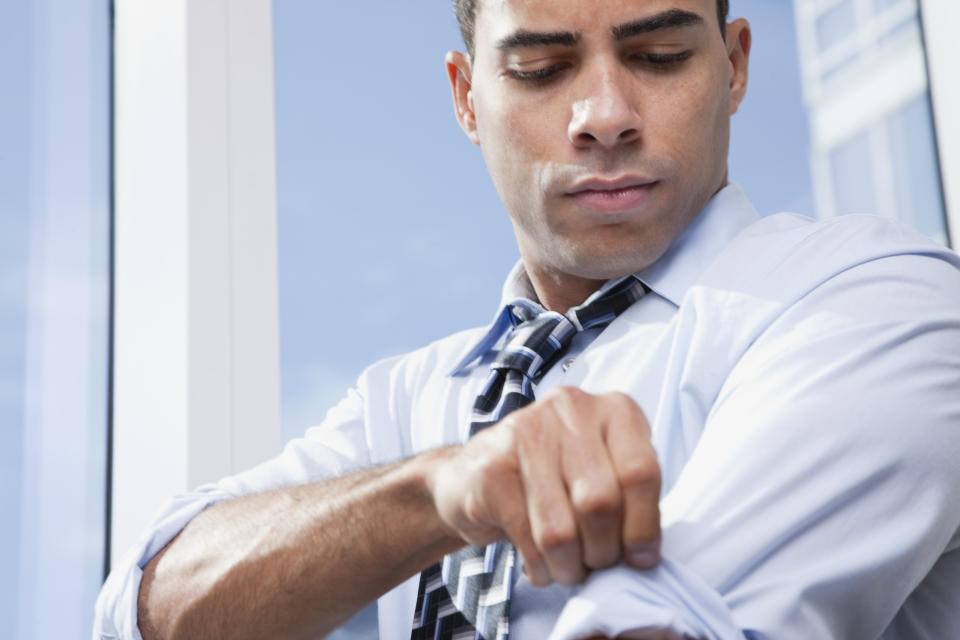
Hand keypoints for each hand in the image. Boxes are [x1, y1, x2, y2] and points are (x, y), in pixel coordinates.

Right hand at [428, 387, 660, 585]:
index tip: (639, 557)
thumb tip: (644, 554)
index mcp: (614, 409)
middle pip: (601, 502)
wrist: (475, 472)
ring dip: (568, 567)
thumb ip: (631, 502)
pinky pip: (526, 539)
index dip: (643, 527)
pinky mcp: (491, 469)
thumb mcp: (607, 474)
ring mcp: (525, 433)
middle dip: (602, 552)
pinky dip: (539, 568)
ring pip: (560, 529)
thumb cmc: (554, 477)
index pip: (641, 471)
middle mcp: (571, 409)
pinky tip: (540, 564)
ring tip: (567, 569)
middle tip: (595, 563)